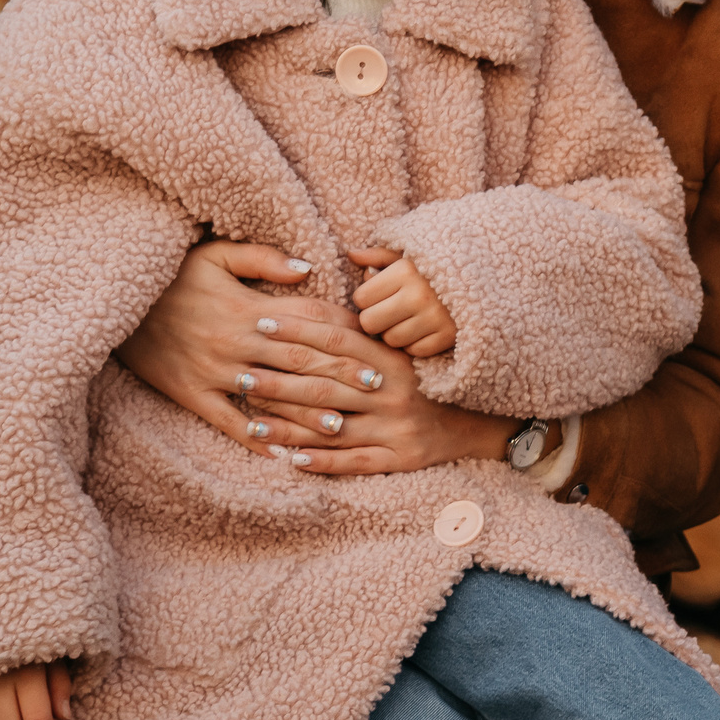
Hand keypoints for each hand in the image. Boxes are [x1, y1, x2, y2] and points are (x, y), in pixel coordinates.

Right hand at [115, 240, 356, 443]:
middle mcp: (236, 342)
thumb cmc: (172, 275)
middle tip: (376, 389)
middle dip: (340, 376)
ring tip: (341, 427)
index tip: (375, 344)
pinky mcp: (192, 393)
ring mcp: (214, 371)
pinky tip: (281, 454)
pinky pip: (228, 422)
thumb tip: (309, 269)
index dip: (345, 333)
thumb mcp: (214, 253)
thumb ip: (263, 257)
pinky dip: (255, 438)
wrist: (114, 302)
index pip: (308, 321)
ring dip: (307, 413)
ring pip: (271, 397)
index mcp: (248, 307)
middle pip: (299, 362)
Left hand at [236, 308, 511, 475]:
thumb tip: (356, 258)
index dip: (298, 329)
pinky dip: (320, 461)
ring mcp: (396, 426)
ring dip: (288, 424)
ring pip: (332, 425)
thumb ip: (378, 310)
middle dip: (280, 378)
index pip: (338, 338)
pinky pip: (353, 461)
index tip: (263, 321)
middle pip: (327, 383)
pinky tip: (288, 458)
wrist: (480, 422)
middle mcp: (393, 391)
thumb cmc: (430, 377)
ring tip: (249, 419)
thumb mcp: (409, 342)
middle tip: (240, 372)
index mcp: (393, 357)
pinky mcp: (399, 458)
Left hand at [347, 247, 456, 356]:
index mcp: (405, 271)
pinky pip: (414, 351)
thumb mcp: (407, 255)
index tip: (382, 295)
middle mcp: (419, 295)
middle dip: (377, 319)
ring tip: (409, 319)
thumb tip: (352, 254)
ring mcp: (435, 318)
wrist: (482, 280)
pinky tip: (424, 329)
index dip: (368, 299)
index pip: (361, 298)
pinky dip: (416, 344)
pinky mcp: (448, 337)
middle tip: (391, 311)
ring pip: (391, 340)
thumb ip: (378, 256)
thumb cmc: (434, 269)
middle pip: (370, 323)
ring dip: (396, 333)